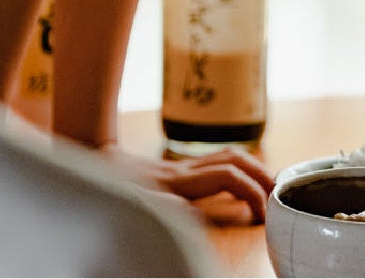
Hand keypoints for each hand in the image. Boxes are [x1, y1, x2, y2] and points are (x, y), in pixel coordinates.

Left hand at [106, 145, 274, 222]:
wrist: (87, 151)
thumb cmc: (105, 184)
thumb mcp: (126, 201)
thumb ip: (159, 206)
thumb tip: (192, 214)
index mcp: (178, 181)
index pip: (229, 177)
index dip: (251, 192)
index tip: (262, 212)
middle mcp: (185, 171)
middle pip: (236, 161)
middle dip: (261, 176)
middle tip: (277, 196)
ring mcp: (181, 167)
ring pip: (228, 156)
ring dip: (252, 167)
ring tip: (267, 185)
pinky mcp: (175, 170)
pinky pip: (214, 162)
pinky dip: (235, 167)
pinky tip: (237, 179)